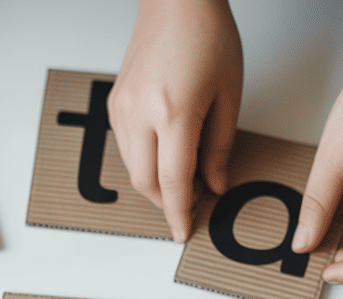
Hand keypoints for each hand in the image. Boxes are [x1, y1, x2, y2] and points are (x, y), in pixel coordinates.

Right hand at [108, 0, 242, 242]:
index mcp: (173, 111)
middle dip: (167, 203)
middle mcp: (140, 113)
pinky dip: (145, 162)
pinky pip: (126, 148)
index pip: (173, 181)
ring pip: (132, 169)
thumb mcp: (228, 94)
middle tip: (192, 206)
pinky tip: (166, 156)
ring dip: (155, 183)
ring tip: (184, 180)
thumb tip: (215, 184)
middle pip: (146, 183)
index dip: (180, 213)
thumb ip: (219, 146)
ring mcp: (121, 109)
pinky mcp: (114, 104)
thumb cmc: (206, 35)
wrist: (175, 0)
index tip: (185, 231)